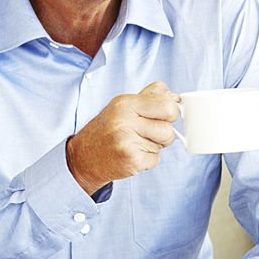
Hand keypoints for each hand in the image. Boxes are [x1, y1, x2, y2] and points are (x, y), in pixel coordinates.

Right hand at [66, 82, 180, 194]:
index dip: (171, 112)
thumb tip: (176, 98)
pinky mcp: (131, 160)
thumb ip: (150, 97)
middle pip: (168, 127)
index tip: (164, 116)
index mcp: (126, 103)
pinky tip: (132, 155)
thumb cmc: (108, 129)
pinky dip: (148, 160)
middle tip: (151, 134)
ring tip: (137, 143)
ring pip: (164, 144)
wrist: (83, 157)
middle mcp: (125, 120)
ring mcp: (127, 142)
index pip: (167, 104)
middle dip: (166, 132)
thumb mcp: (124, 106)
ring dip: (156, 146)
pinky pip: (156, 159)